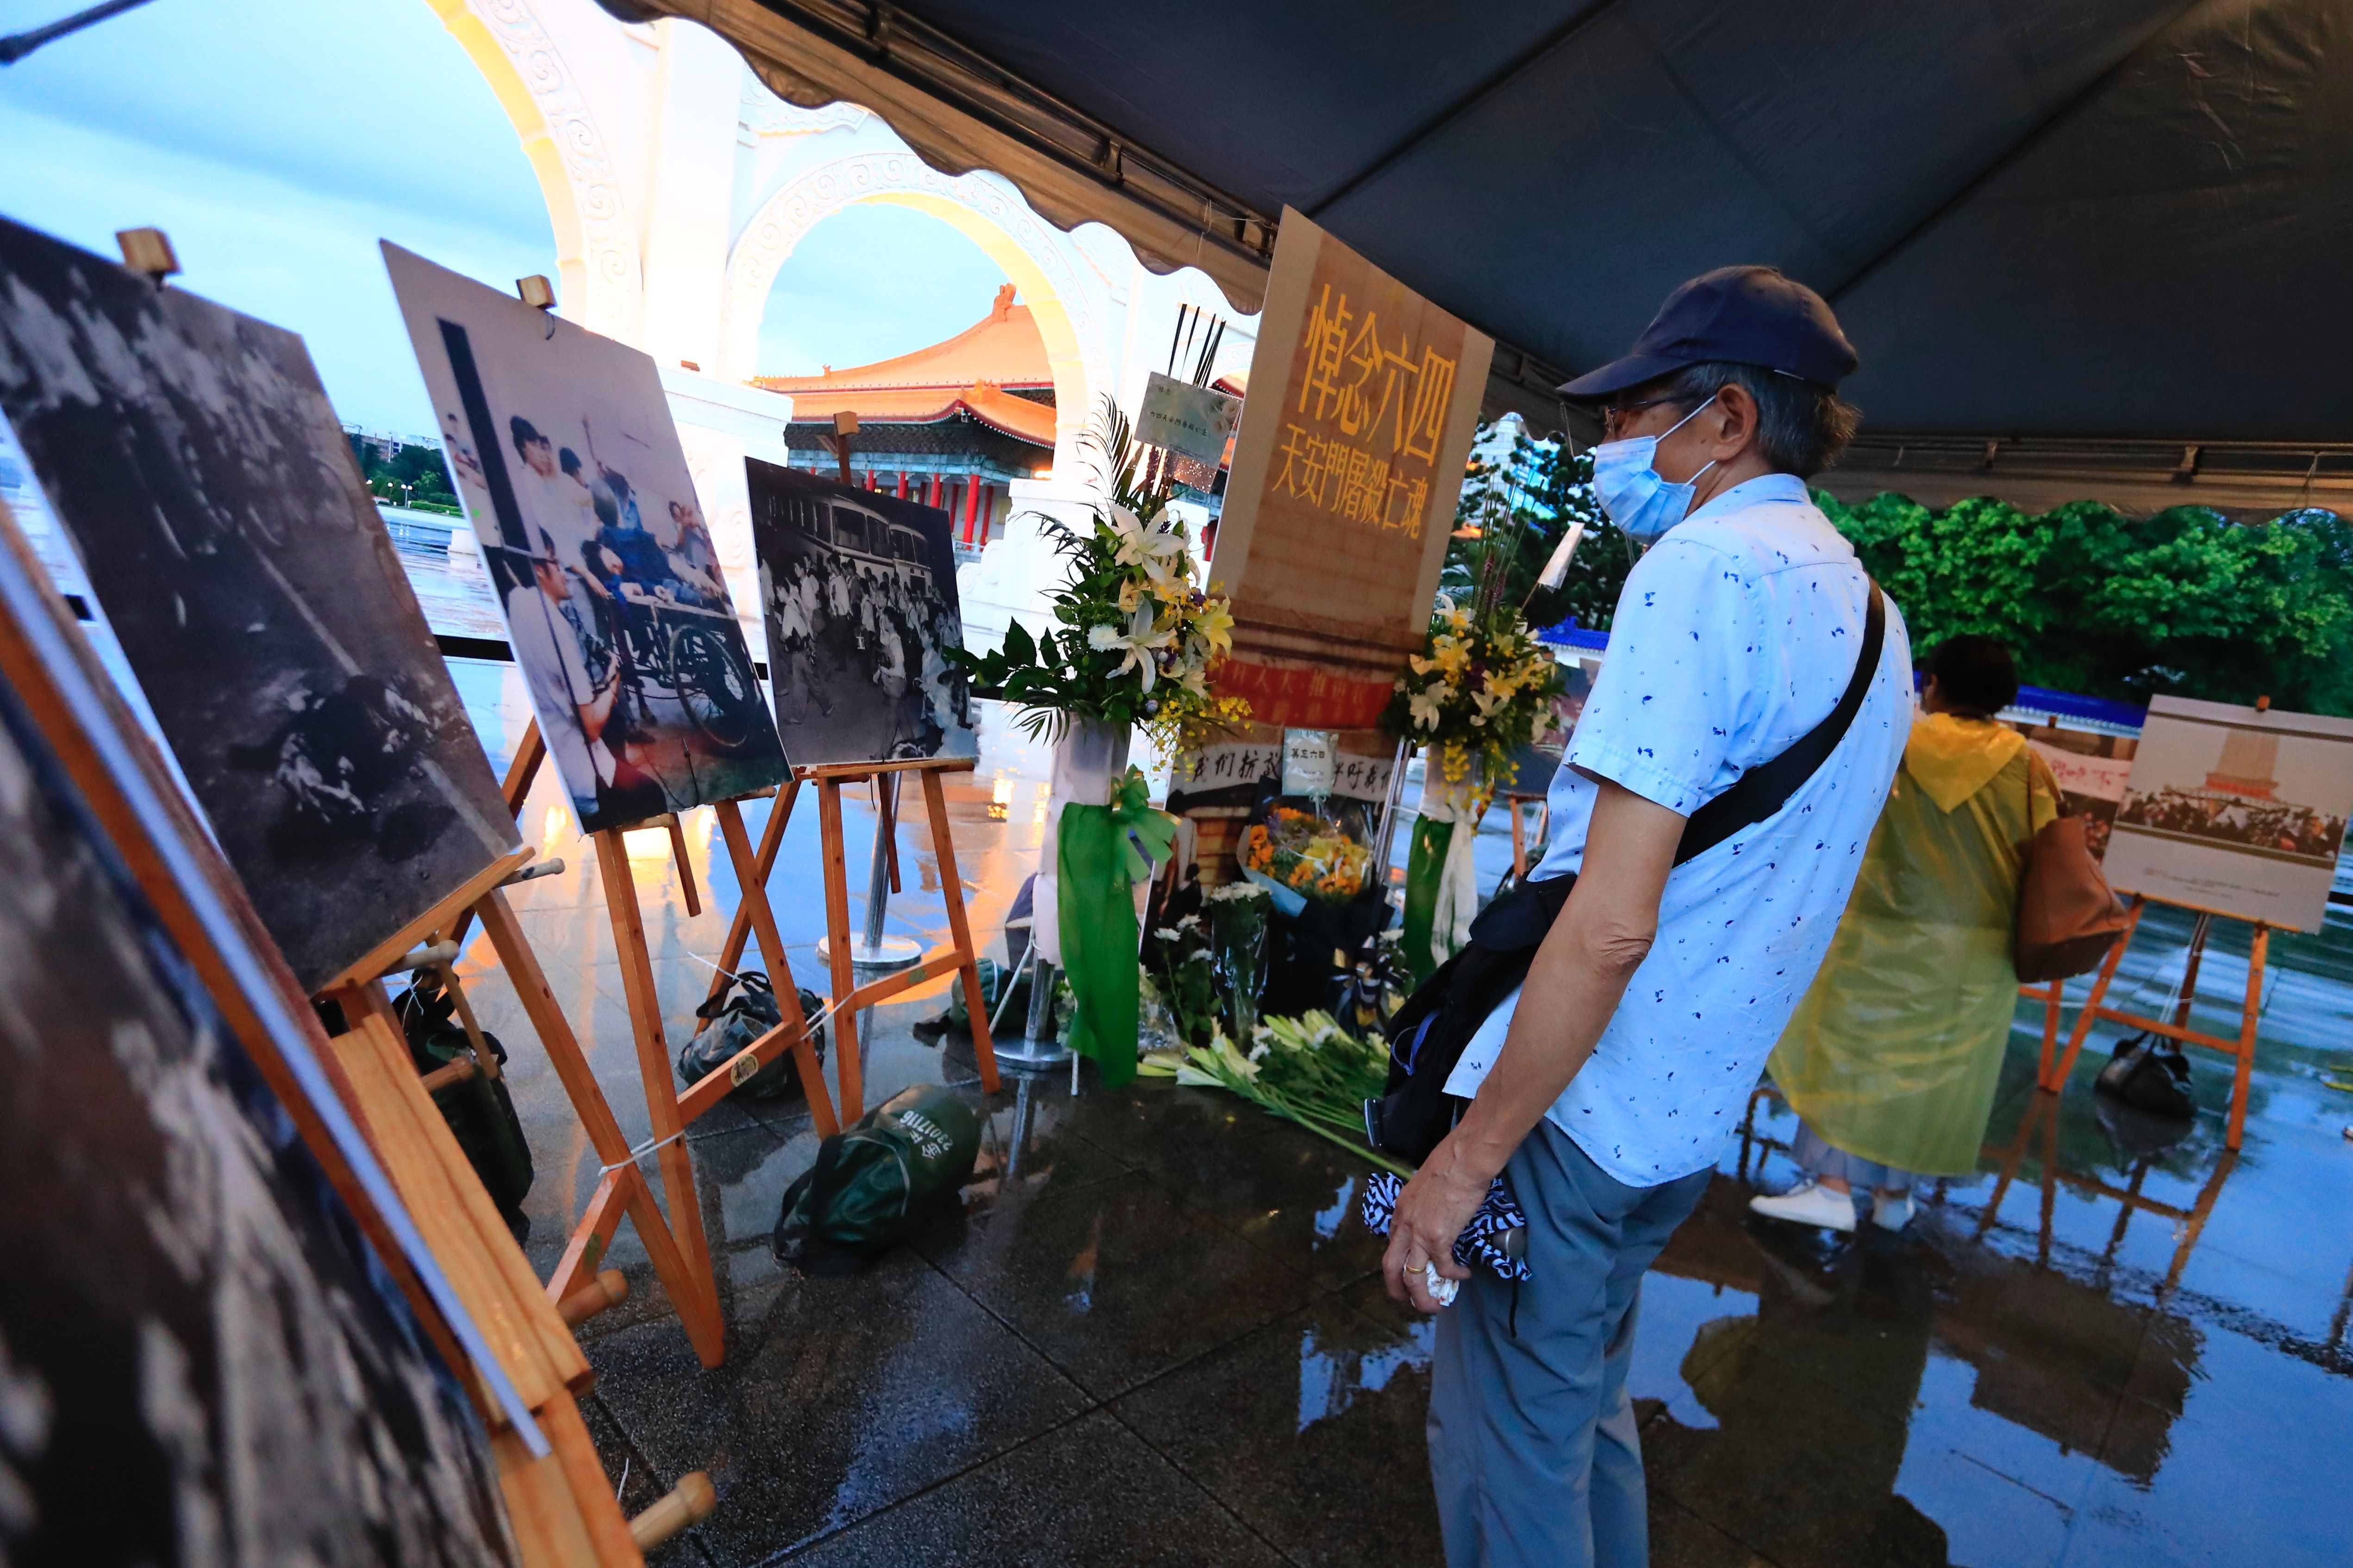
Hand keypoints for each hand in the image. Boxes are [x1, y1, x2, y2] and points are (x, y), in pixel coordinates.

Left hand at [1381, 1136, 1490, 1311]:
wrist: (1463, 1160)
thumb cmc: (1450, 1166)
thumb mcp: (1425, 1186)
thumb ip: (1424, 1205)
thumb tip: (1435, 1214)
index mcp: (1400, 1211)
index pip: (1393, 1245)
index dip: (1399, 1264)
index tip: (1409, 1274)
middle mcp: (1404, 1225)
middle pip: (1390, 1267)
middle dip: (1397, 1290)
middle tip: (1409, 1303)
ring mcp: (1420, 1233)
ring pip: (1412, 1277)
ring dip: (1421, 1297)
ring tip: (1435, 1305)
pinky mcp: (1439, 1237)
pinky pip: (1442, 1266)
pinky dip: (1453, 1275)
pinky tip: (1463, 1275)